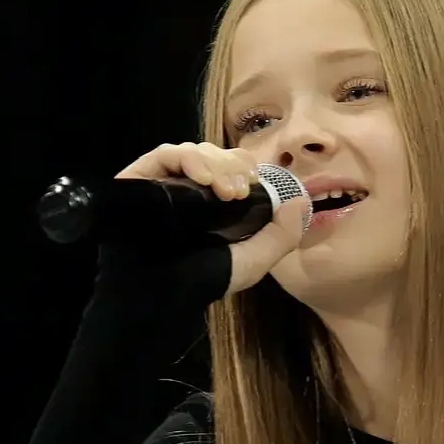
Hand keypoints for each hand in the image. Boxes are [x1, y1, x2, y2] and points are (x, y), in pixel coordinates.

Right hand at [115, 141, 311, 295]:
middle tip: (241, 190)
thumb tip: (302, 201)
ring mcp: (164, 183)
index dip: (246, 168)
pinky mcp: (140, 178)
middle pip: (215, 155)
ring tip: (226, 191)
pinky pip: (166, 154)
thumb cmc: (202, 280)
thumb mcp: (252, 261)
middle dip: (233, 165)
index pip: (233, 168)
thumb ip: (282, 235)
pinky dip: (188, 158)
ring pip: (194, 151)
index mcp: (214, 205)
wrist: (158, 293)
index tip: (256, 183)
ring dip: (216, 164)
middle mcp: (189, 191)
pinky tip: (201, 178)